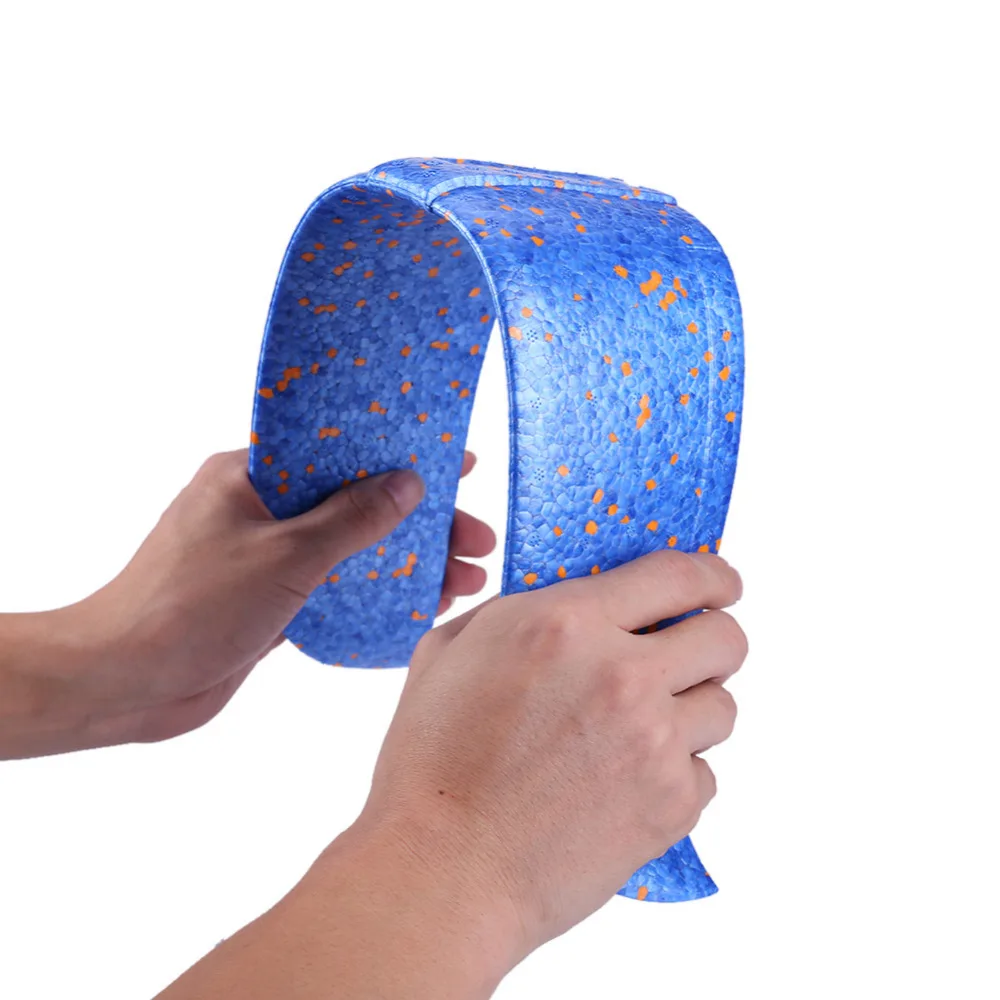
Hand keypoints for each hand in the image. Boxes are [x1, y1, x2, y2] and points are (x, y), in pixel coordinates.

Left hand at [2, 448, 494, 754]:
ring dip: (408, 560)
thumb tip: (406, 485)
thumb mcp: (285, 556)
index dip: (402, 454)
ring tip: (465, 579)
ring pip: (352, 546)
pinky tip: (421, 604)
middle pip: (357, 501)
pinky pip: (336, 585)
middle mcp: (261, 508)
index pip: (341, 448)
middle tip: (477, 540)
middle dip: (421, 521)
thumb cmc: (191, 607)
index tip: (457, 464)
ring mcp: (266, 554)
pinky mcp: (270, 599)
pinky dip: (377, 592)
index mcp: (251, 474)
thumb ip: (352, 520)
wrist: (126, 683)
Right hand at [348, 549, 745, 960]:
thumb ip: (519, 613)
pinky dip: (676, 775)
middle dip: (715, 641)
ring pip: (724, 707)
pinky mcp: (670, 804)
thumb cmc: (431, 764)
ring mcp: (653, 741)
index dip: (712, 575)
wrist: (442, 872)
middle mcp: (621, 673)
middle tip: (690, 657)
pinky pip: (706, 773)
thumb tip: (573, 605)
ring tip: (641, 733)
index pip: (676, 575)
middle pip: (725, 638)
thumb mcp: (450, 651)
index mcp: (565, 622)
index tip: (722, 583)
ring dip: (693, 711)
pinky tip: (625, 786)